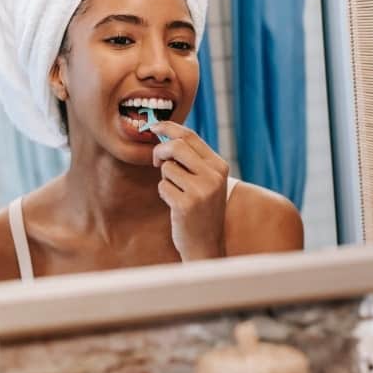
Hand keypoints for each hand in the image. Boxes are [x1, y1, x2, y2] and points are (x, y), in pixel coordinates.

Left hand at [150, 121, 228, 260]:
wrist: (206, 245)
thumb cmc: (201, 210)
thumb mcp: (206, 181)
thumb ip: (192, 159)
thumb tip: (165, 133)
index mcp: (220, 165)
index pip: (190, 136)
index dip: (168, 127)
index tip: (153, 126)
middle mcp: (213, 176)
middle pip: (176, 146)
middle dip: (160, 151)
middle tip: (155, 162)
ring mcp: (201, 190)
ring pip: (167, 167)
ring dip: (165, 179)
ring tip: (177, 193)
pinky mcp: (186, 204)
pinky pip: (163, 186)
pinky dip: (164, 194)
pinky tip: (176, 206)